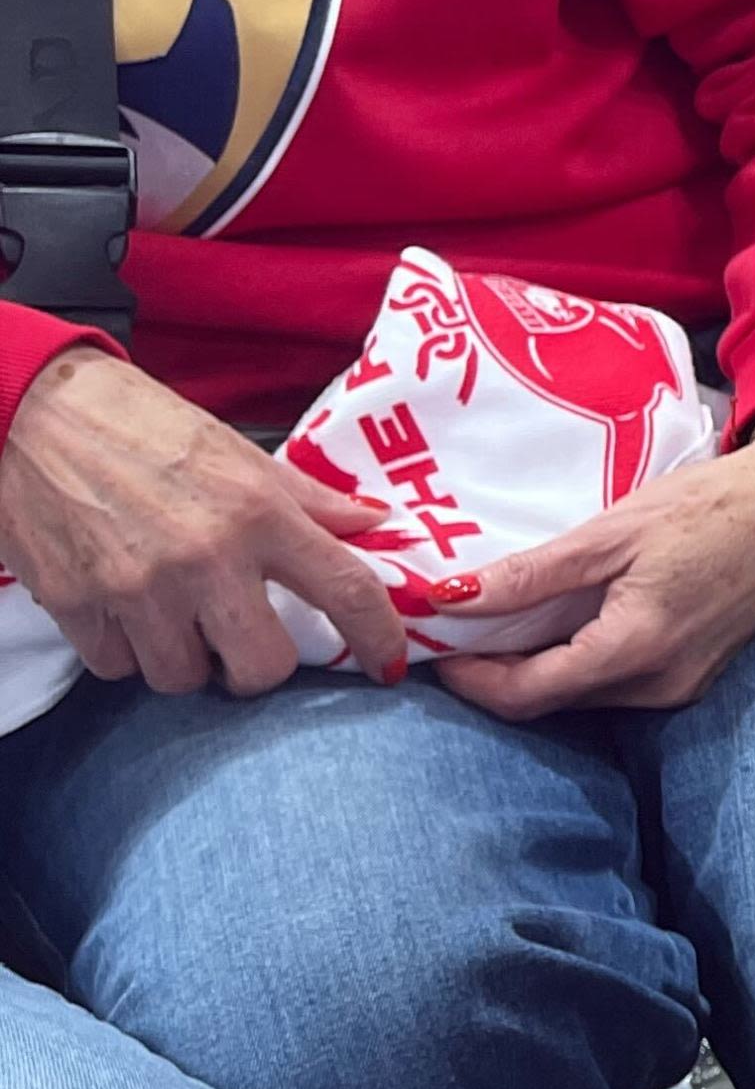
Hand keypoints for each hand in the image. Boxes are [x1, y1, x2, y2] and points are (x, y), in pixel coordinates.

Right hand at [0, 346, 403, 693]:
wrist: (31, 411)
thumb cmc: (140, 425)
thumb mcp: (238, 452)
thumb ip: (308, 499)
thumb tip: (373, 522)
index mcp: (258, 513)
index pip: (346, 589)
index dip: (378, 638)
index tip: (386, 664)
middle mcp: (205, 558)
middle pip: (261, 666)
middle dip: (258, 665)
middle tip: (245, 636)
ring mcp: (137, 588)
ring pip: (184, 677)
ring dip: (188, 658)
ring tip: (177, 616)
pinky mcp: (76, 604)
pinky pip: (119, 667)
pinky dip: (127, 651)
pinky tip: (126, 612)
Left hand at [435, 405, 754, 718]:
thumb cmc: (713, 505)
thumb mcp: (613, 531)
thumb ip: (532, 574)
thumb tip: (452, 598)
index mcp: (636, 649)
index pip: (527, 696)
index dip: (471, 678)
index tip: (437, 645)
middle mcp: (660, 684)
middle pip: (554, 701)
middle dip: (501, 672)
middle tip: (465, 624)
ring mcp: (684, 684)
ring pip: (586, 694)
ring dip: (542, 666)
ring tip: (513, 614)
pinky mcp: (698, 673)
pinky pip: (621, 681)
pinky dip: (584, 658)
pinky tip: (573, 616)